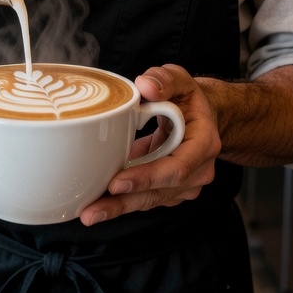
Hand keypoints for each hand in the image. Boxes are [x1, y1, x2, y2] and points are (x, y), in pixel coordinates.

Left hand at [79, 64, 222, 225]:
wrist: (201, 117)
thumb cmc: (187, 98)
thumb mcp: (179, 80)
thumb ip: (164, 79)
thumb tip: (145, 86)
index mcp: (204, 143)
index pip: (176, 168)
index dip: (147, 177)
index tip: (116, 182)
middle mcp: (198, 170)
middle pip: (159, 193)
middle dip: (124, 202)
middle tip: (92, 211)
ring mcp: (186, 184)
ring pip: (150, 200)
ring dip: (119, 207)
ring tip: (88, 213)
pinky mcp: (170, 190)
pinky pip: (145, 198)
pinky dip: (122, 201)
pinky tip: (97, 203)